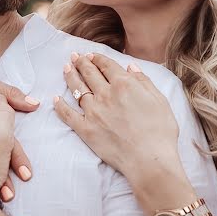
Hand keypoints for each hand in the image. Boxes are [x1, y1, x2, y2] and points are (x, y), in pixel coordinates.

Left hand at [53, 53, 181, 183]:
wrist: (149, 160)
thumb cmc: (160, 132)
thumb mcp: (160, 101)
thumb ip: (144, 81)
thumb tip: (131, 67)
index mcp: (124, 85)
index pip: (106, 65)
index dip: (97, 58)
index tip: (91, 55)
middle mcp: (106, 95)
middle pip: (89, 73)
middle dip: (81, 62)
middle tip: (74, 56)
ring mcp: (93, 112)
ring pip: (77, 89)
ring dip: (70, 76)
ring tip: (66, 68)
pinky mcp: (86, 129)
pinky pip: (68, 115)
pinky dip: (60, 106)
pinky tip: (55, 99)